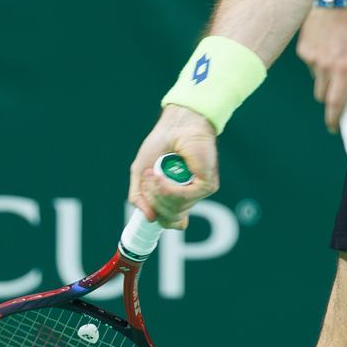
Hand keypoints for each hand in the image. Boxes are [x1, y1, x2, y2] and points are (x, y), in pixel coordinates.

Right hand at [127, 105, 219, 228]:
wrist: (176, 125)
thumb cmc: (160, 144)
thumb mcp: (141, 173)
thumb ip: (139, 197)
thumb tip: (149, 219)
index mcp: (177, 196)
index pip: (170, 221)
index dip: (158, 217)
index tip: (150, 209)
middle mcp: (189, 197)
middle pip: (169, 218)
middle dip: (152, 201)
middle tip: (148, 178)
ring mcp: (198, 192)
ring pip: (175, 210)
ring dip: (158, 193)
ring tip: (152, 173)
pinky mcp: (207, 184)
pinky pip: (183, 198)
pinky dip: (168, 190)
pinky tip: (159, 176)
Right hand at [296, 5, 346, 133]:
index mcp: (344, 67)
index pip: (335, 103)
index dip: (334, 119)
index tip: (334, 128)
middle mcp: (325, 66)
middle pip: (322, 95)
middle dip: (328, 96)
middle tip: (336, 94)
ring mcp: (311, 58)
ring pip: (316, 78)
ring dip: (323, 77)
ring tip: (333, 59)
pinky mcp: (302, 48)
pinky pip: (310, 63)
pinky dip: (316, 60)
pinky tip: (325, 45)